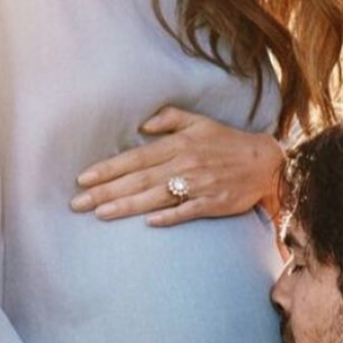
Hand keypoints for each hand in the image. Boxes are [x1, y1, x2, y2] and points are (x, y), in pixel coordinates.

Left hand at [70, 107, 283, 225]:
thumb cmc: (226, 142)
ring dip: (127, 205)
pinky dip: (169, 216)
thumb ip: (169, 119)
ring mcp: (199, 185)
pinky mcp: (213, 203)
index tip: (82, 178)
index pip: (135, 158)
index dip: (108, 168)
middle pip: (139, 180)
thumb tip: (141, 126)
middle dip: (106, 191)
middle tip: (77, 203)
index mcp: (178, 145)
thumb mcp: (199, 122)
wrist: (265, 163)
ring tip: (99, 213)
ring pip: (156, 196)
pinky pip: (187, 211)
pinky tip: (148, 223)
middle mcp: (185, 164)